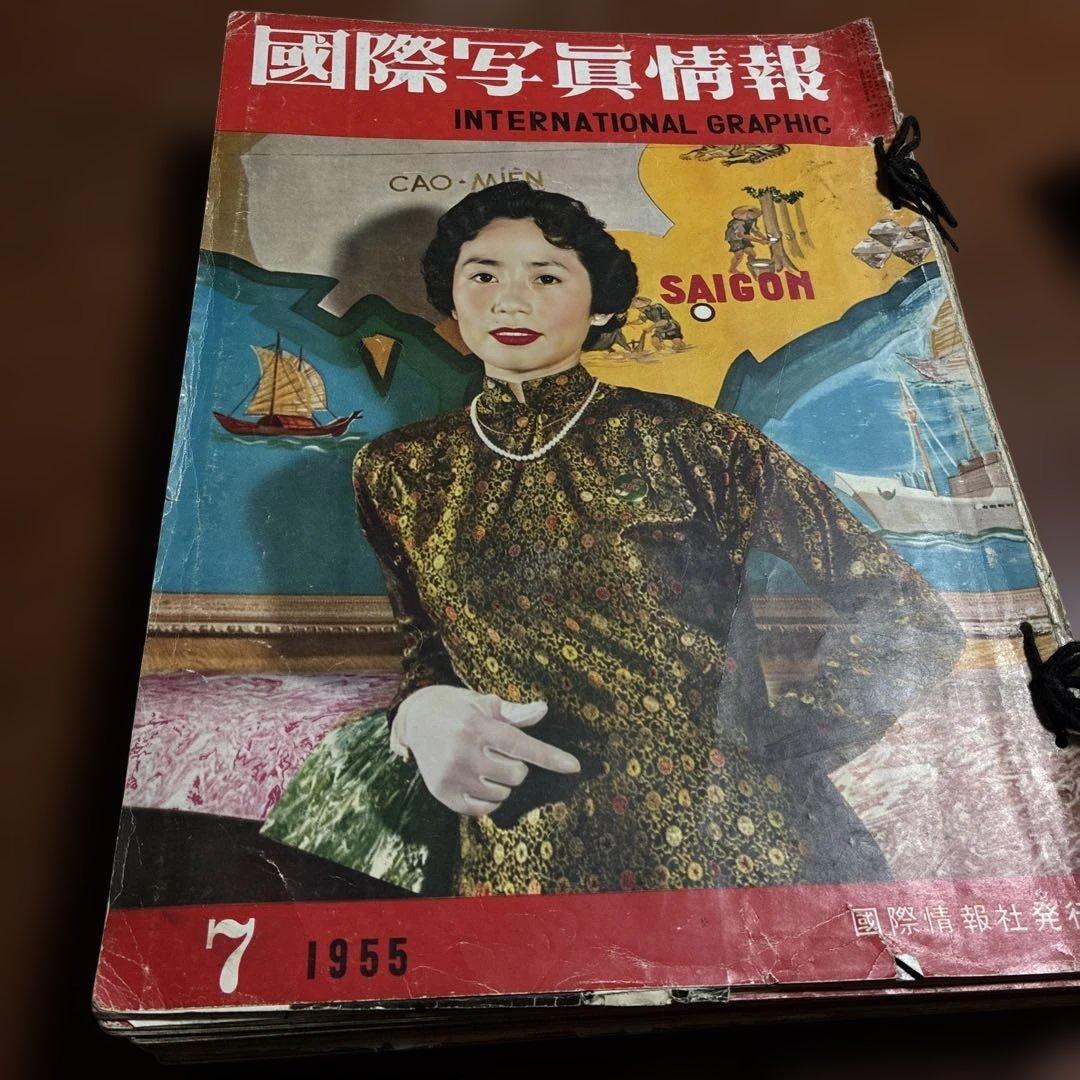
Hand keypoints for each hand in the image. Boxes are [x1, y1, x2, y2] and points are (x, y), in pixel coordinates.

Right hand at [392, 686, 579, 815]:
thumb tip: (543, 710)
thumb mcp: (484, 703)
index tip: (575, 767)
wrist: (414, 718)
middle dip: (516, 766)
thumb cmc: (458, 708)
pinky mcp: (442, 793)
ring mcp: (452, 775)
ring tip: (485, 764)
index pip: (521, 745)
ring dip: (502, 783)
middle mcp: (464, 750)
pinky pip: (483, 810)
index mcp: (478, 725)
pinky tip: (479, 782)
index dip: (550, 757)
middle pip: (516, 775)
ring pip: (502, 794)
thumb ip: (515, 713)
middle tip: (498, 753)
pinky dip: (489, 800)